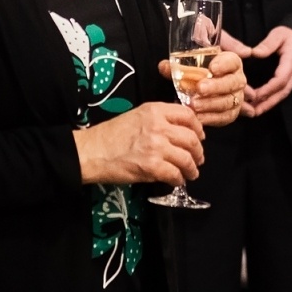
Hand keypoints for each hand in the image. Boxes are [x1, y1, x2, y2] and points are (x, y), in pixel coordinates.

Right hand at [74, 102, 204, 186]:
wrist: (92, 152)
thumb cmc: (111, 134)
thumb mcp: (137, 116)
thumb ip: (159, 119)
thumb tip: (181, 131)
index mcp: (155, 110)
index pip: (188, 115)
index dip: (198, 128)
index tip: (200, 137)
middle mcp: (159, 126)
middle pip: (191, 139)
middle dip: (198, 152)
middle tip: (198, 159)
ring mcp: (157, 147)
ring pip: (187, 158)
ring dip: (192, 168)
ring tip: (191, 173)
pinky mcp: (152, 166)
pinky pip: (175, 174)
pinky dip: (178, 179)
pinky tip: (176, 181)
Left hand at [159, 51, 244, 127]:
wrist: (204, 91)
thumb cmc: (199, 74)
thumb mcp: (190, 66)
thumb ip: (178, 65)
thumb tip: (163, 66)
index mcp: (230, 63)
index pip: (232, 61)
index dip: (224, 64)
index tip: (211, 68)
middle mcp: (237, 80)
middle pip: (232, 83)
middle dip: (216, 86)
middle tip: (200, 88)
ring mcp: (236, 98)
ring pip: (229, 102)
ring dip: (211, 104)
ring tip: (194, 105)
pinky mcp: (231, 113)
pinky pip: (224, 117)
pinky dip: (211, 118)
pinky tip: (198, 117)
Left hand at [240, 25, 291, 116]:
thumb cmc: (291, 35)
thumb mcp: (279, 34)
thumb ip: (268, 44)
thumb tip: (254, 53)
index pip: (281, 79)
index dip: (268, 89)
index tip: (255, 95)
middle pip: (282, 92)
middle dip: (268, 102)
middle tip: (253, 111)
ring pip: (283, 94)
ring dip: (269, 104)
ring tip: (254, 112)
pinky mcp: (291, 79)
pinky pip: (282, 92)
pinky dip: (272, 100)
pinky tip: (261, 104)